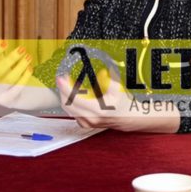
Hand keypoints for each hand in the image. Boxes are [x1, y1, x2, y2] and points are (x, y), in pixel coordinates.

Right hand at [0, 31, 55, 109]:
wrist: (20, 94)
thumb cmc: (8, 73)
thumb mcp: (2, 60)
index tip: (6, 42)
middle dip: (11, 58)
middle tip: (22, 49)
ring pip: (8, 79)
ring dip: (20, 66)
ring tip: (29, 57)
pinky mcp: (7, 102)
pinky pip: (16, 89)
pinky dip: (24, 78)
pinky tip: (30, 69)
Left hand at [56, 74, 179, 133]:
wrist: (129, 117)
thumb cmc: (125, 104)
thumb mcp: (118, 88)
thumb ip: (109, 77)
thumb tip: (103, 67)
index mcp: (98, 110)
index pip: (75, 98)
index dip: (65, 87)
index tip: (61, 78)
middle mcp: (91, 118)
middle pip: (68, 104)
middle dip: (63, 90)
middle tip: (62, 79)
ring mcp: (88, 123)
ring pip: (69, 109)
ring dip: (67, 96)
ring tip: (69, 85)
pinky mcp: (86, 124)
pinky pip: (73, 113)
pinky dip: (71, 103)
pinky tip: (74, 96)